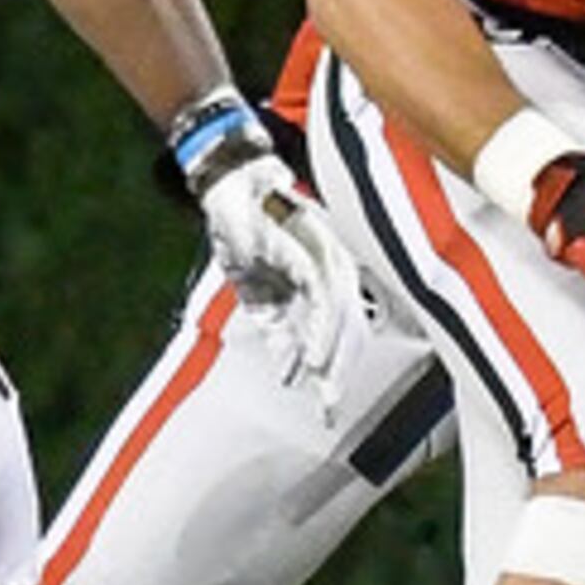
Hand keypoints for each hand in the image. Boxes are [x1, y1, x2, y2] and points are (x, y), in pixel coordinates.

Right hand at [174, 102, 363, 411]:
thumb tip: (290, 368)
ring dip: (332, 356)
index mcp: (324, 274)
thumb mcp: (258, 286)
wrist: (234, 177)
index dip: (338, 365)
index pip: (343, 326)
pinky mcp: (311, 246)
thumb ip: (278, 325)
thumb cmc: (247, 226)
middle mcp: (332, 265)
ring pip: (341, 315)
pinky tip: (311, 357)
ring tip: (324, 391)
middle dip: (340, 370)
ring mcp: (325, 254)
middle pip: (349, 326)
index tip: (329, 402)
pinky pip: (321, 296)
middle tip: (330, 408)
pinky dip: (319, 329)